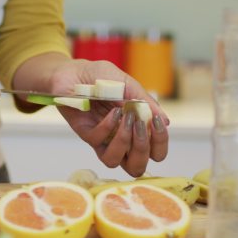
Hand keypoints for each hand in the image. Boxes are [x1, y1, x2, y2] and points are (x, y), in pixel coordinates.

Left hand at [12, 54, 168, 176]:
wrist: (71, 70)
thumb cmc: (99, 77)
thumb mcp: (127, 84)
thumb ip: (145, 102)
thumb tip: (165, 121)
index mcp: (135, 128)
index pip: (154, 152)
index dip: (160, 145)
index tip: (157, 123)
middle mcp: (119, 139)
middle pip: (137, 166)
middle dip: (143, 150)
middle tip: (141, 126)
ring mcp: (101, 138)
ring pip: (114, 162)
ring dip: (124, 143)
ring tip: (127, 120)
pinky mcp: (85, 133)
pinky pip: (98, 141)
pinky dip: (108, 127)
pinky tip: (112, 111)